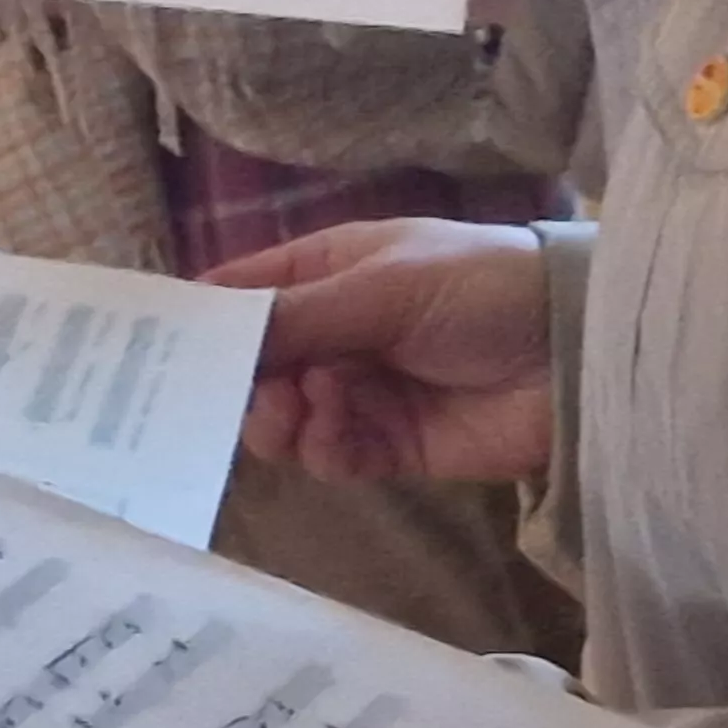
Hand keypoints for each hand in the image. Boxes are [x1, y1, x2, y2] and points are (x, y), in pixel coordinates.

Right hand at [211, 214, 571, 484]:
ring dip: (282, 418)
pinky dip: (324, 447)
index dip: (202, 321)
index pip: (245, 294)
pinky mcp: (390, 446)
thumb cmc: (478, 287)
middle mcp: (336, 332)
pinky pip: (329, 455)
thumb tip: (214, 338)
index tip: (154, 354)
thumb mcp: (383, 285)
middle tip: (253, 395)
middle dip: (242, 384)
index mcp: (329, 271)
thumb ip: (298, 316)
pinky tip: (342, 429)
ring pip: (285, 418)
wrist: (573, 354)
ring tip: (305, 409)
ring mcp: (361, 391)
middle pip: (255, 368)